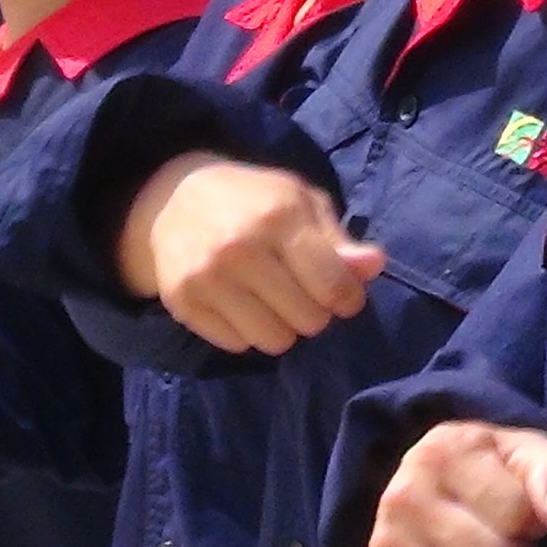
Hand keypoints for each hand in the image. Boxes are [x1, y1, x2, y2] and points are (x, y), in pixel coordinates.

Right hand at [119, 154, 381, 354]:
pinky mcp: (183, 302)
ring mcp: (207, 278)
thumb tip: (374, 267)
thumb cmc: (253, 201)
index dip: (348, 298)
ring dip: (282, 328)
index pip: (332, 285)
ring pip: (273, 341)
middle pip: (307, 320)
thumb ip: (339, 240)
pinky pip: (237, 345)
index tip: (343, 294)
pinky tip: (240, 304)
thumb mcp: (301, 202)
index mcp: (279, 216)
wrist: (172, 201)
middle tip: (301, 293)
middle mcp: (240, 248)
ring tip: (272, 302)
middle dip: (315, 313)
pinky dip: (246, 332)